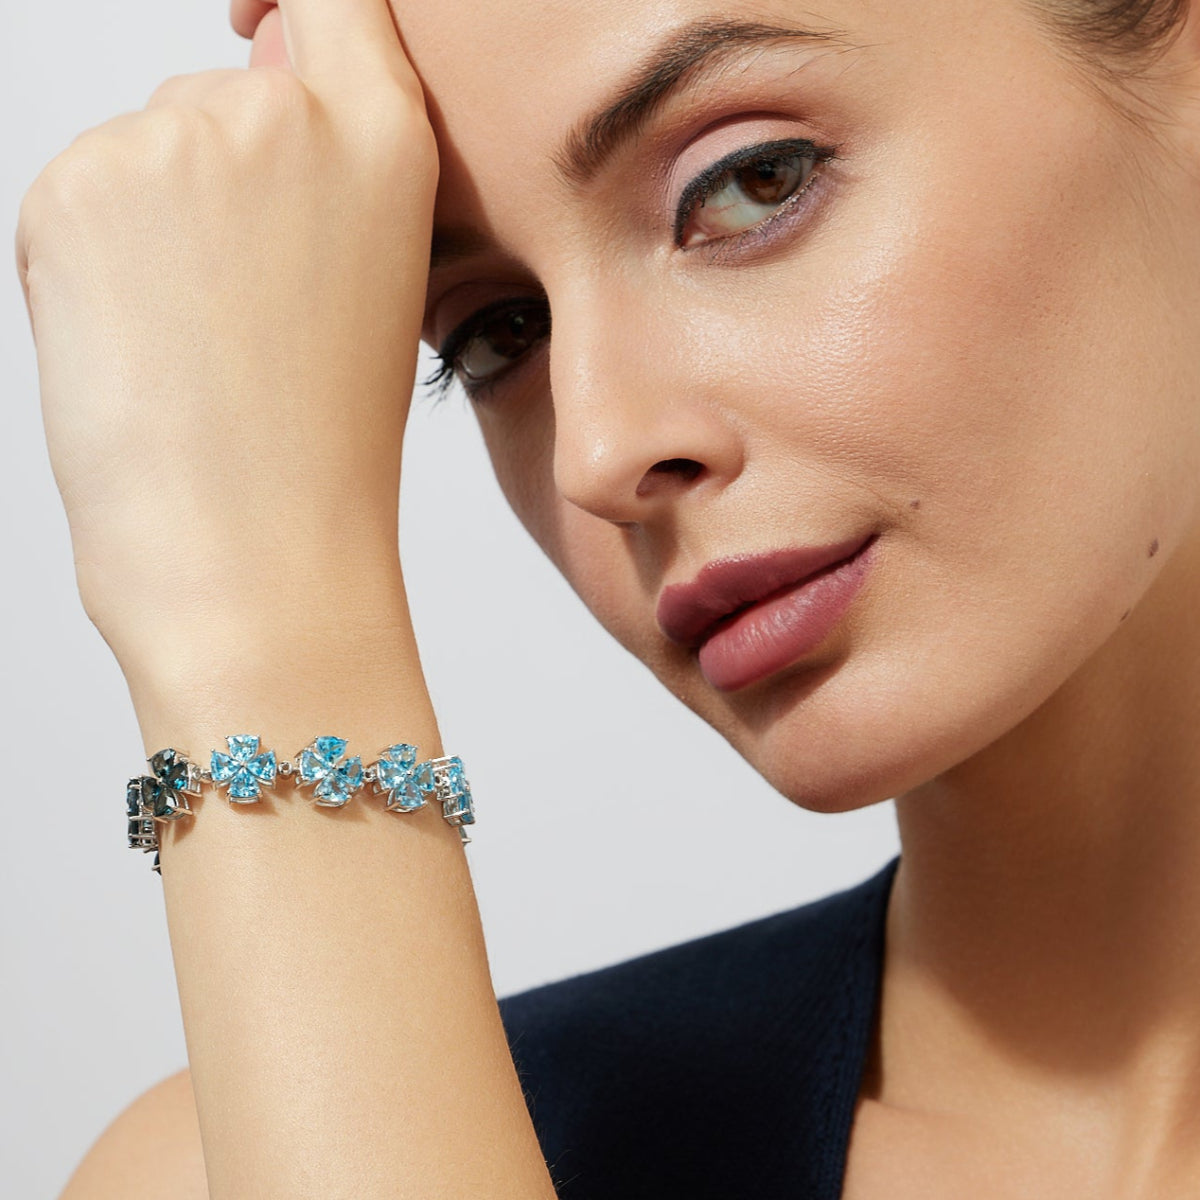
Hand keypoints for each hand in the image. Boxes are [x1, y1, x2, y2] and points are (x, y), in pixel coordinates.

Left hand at [15, 0, 436, 691]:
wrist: (254, 554)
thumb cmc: (322, 448)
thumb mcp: (372, 285)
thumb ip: (328, 164)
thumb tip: (252, 57)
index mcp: (386, 140)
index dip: (305, 25)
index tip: (283, 58)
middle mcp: (282, 113)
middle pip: (223, 93)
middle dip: (221, 176)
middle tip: (245, 304)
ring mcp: (174, 142)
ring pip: (146, 147)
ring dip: (154, 224)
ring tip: (195, 339)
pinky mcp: (73, 185)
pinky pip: (76, 194)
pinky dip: (90, 260)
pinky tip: (140, 343)